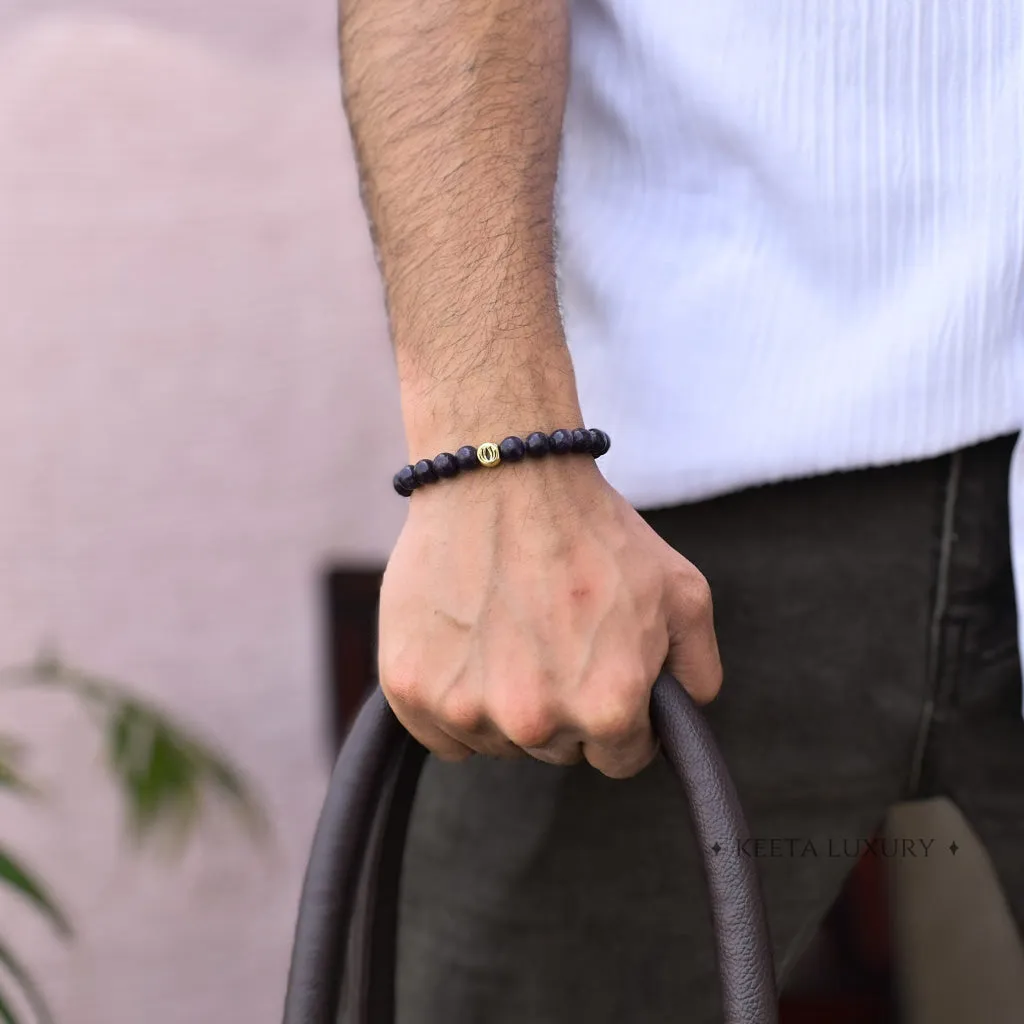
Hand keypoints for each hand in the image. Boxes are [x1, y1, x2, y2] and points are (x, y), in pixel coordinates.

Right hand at [377, 455, 721, 778]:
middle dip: (563, 705)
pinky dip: (455, 699)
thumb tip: (684, 715)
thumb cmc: (592, 530)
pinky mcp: (410, 690)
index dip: (618, 714)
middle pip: (557, 751)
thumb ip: (698, 670)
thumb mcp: (682, 592)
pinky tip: (468, 644)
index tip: (601, 673)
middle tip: (552, 636)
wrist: (503, 475)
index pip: (620, 758)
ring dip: (505, 704)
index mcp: (607, 707)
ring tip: (509, 628)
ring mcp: (466, 709)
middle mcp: (536, 722)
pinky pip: (440, 734)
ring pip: (497, 742)